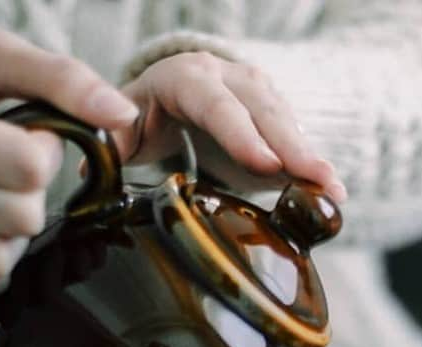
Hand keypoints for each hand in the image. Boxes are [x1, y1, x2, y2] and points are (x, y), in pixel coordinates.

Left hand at [114, 52, 345, 203]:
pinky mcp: (276, 119)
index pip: (212, 101)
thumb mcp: (126, 127)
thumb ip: (113, 146)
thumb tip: (87, 165)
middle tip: (315, 179)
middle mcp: (226, 78)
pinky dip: (314, 167)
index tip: (263, 163)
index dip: (239, 132)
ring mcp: (256, 95)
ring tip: (332, 191)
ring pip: (286, 121)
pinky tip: (334, 193)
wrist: (177, 98)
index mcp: (184, 78)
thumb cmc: (149, 118)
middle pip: (261, 108)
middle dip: (290, 146)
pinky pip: (297, 141)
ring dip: (311, 157)